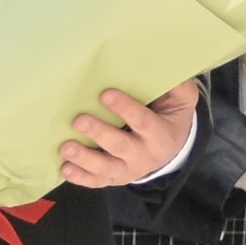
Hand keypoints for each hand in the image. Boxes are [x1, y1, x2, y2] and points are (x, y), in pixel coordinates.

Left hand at [56, 82, 200, 189]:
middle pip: (121, 147)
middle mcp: (144, 155)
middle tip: (79, 120)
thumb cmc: (169, 116)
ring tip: (66, 146)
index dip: (126, 109)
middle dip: (99, 134)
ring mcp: (128, 169)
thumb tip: (162, 63)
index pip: (144, 122)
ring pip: (106, 168)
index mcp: (161, 135)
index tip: (105, 94)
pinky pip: (96, 181)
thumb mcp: (181, 101)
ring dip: (84, 158)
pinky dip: (80, 177)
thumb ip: (177, 85)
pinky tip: (64, 168)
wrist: (171, 149)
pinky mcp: (114, 178)